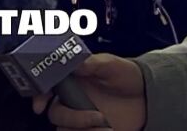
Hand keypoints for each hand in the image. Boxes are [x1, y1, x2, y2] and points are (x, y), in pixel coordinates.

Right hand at [32, 54, 146, 130]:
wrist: (147, 97)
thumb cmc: (126, 76)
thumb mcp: (111, 64)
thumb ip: (93, 62)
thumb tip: (77, 63)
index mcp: (70, 81)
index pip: (46, 88)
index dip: (39, 96)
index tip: (40, 105)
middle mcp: (72, 101)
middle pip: (56, 114)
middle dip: (73, 118)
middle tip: (97, 116)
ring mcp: (81, 119)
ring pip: (65, 130)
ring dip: (83, 130)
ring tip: (106, 127)